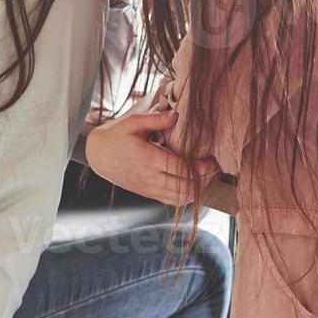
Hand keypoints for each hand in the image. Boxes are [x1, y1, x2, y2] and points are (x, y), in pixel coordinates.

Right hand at [86, 108, 218, 206]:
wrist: (99, 155)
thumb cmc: (117, 136)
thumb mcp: (133, 122)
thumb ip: (155, 118)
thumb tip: (177, 116)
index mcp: (147, 159)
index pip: (181, 168)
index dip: (202, 167)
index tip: (214, 160)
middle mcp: (149, 177)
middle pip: (185, 185)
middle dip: (206, 179)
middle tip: (217, 168)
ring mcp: (149, 188)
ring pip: (181, 198)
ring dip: (199, 190)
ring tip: (209, 177)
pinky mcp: (148, 193)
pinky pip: (173, 201)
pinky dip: (188, 196)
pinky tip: (196, 184)